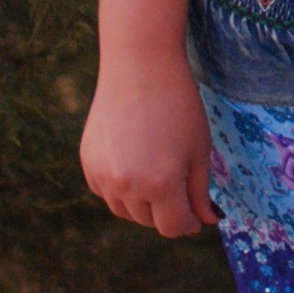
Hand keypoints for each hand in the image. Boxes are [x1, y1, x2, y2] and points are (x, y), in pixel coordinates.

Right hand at [80, 46, 220, 237]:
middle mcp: (127, 185)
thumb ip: (200, 192)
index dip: (187, 223)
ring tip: (156, 169)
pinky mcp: (88, 162)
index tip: (194, 214)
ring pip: (124, 209)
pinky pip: (106, 190)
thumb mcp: (199, 149)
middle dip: (166, 210)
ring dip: (141, 202)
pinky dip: (120, 186)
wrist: (140, 65)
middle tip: (178, 185)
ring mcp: (103, 175)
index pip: (172, 227)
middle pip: (148, 221)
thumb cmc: (178, 105)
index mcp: (161, 184)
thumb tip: (205, 221)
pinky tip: (134, 159)